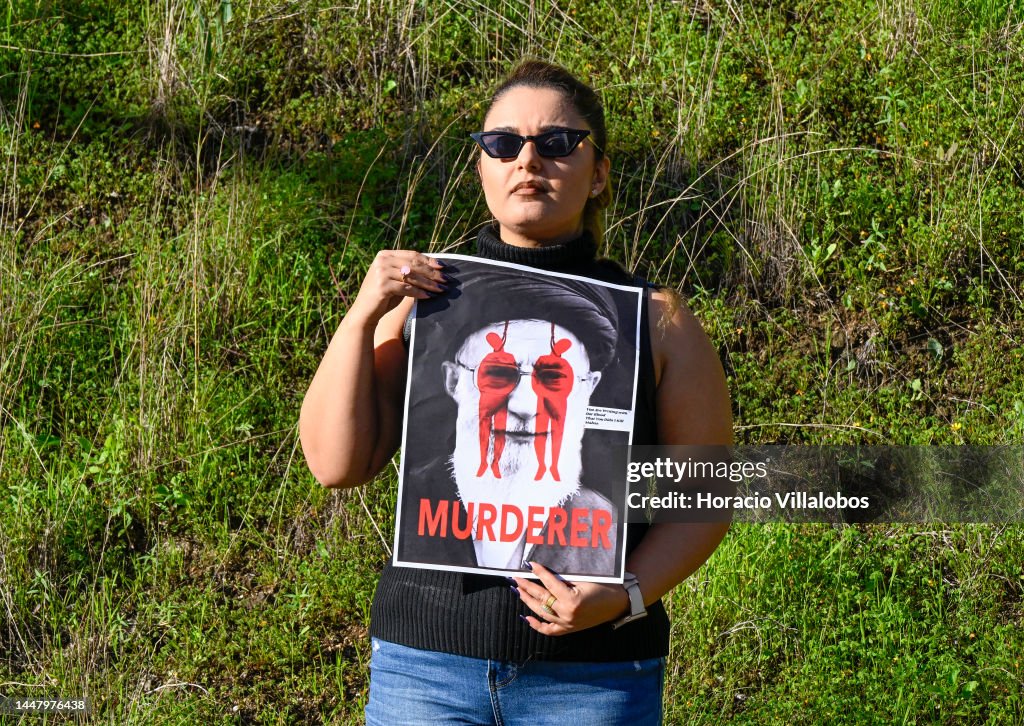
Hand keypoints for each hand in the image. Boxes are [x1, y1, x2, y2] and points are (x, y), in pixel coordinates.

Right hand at [349, 250, 445, 322]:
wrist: (364, 312)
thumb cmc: (384, 296)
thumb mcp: (395, 279)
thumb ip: (408, 271)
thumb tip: (434, 268)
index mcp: (385, 255)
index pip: (412, 255)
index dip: (429, 260)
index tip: (443, 267)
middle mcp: (382, 260)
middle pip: (414, 264)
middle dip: (432, 273)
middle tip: (446, 280)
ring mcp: (381, 272)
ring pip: (412, 276)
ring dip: (429, 284)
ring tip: (441, 289)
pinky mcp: (382, 286)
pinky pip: (406, 288)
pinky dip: (418, 293)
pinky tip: (428, 297)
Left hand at [512, 561, 629, 636]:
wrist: (618, 603)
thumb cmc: (604, 586)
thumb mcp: (584, 579)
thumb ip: (564, 578)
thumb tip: (544, 573)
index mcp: (572, 600)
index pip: (549, 583)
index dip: (539, 572)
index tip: (529, 564)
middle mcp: (567, 614)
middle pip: (542, 598)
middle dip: (527, 587)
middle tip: (516, 578)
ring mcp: (567, 624)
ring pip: (542, 613)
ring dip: (528, 601)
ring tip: (518, 591)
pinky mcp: (569, 629)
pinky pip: (550, 630)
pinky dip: (537, 625)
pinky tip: (526, 617)